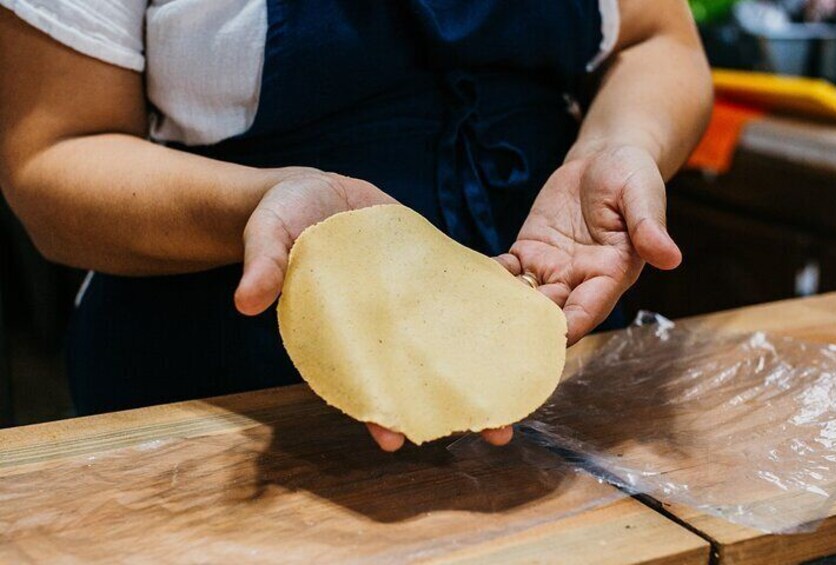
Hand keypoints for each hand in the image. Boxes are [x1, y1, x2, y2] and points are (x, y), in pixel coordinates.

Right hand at [234, 167, 514, 451]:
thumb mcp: (268, 235)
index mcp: (339, 332)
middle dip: (454, 403)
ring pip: (450, 343)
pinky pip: (467, 295)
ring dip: (486, 366)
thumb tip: (246, 301)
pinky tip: (529, 327)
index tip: (395, 439)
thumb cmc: (283, 219)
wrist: (317, 192)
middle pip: (418, 373)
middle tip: (494, 434)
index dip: (376, 411)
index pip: (360, 381)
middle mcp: (382, 327)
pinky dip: (495, 312)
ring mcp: (412, 303)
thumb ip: (264, 265)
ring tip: (526, 394)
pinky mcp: (434, 273)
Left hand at [499, 145, 681, 342]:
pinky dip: (493, 280)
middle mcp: (580, 278)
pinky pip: (509, 272)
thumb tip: (671, 257)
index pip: (589, 308)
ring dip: (506, 307)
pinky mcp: (530, 252)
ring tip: (480, 316)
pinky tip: (472, 285)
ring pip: (527, 297)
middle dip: (530, 326)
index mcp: (612, 273)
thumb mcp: (643, 194)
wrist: (603, 159)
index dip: (571, 325)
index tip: (550, 340)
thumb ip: (649, 226)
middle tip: (502, 336)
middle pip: (553, 312)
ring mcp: (552, 268)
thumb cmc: (631, 176)